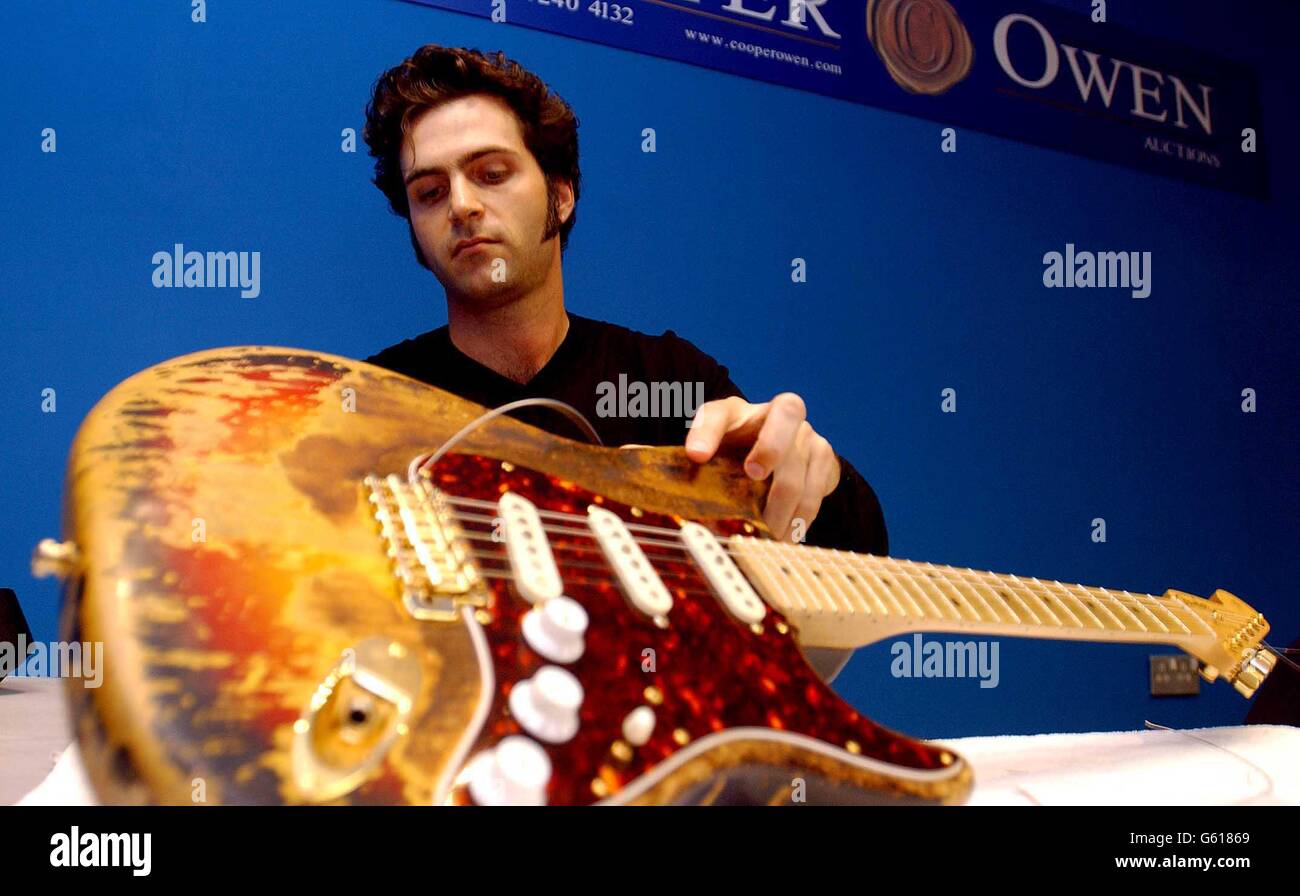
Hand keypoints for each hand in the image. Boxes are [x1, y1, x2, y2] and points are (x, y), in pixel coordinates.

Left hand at [684, 393, 840, 540]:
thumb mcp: (715, 457)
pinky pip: (816, 489)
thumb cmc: (737, 456)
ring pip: (800, 463)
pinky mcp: (825, 458)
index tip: (696, 456)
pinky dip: (800, 517)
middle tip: (753, 475)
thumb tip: (676, 504)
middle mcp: (776, 413)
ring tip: (768, 532)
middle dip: (770, 445)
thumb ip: (697, 470)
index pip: (717, 413)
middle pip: (785, 414)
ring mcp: (806, 434)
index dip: (707, 432)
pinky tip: (785, 535)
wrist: (779, 455)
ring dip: (783, 503)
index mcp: (735, 412)